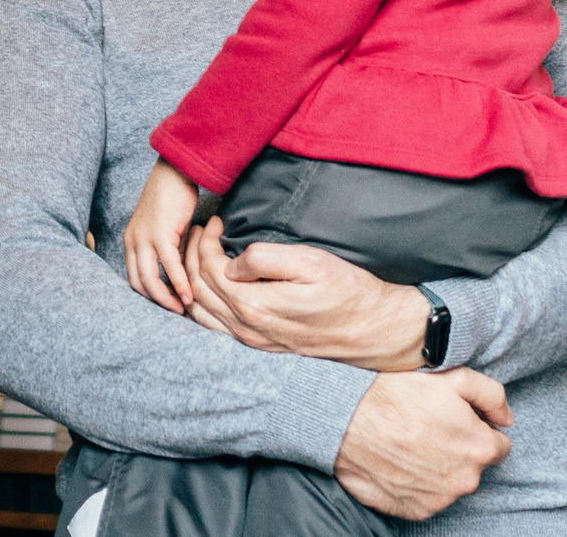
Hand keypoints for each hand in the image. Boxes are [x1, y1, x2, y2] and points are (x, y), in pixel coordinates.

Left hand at [122, 159, 201, 312]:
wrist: (175, 172)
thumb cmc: (172, 199)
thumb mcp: (165, 231)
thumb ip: (167, 252)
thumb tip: (180, 274)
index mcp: (130, 242)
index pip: (133, 279)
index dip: (150, 296)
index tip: (168, 305)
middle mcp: (132, 242)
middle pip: (139, 284)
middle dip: (157, 303)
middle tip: (177, 313)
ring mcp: (143, 238)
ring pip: (150, 279)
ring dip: (166, 299)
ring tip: (183, 309)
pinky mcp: (160, 234)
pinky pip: (169, 266)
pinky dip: (179, 283)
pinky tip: (189, 294)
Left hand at [183, 237, 430, 370]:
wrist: (374, 329)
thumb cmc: (346, 290)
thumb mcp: (311, 262)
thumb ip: (265, 259)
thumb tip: (231, 262)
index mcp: (254, 306)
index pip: (208, 268)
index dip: (206, 240)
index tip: (217, 220)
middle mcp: (247, 329)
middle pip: (198, 289)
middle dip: (192, 256)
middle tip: (202, 231)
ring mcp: (253, 341)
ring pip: (201, 312)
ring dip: (193, 280)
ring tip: (201, 252)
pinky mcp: (260, 345)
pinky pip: (216, 327)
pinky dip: (203, 303)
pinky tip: (212, 284)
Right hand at [334, 369, 512, 520]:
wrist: (347, 420)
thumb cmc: (397, 395)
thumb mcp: (451, 378)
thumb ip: (491, 395)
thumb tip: (507, 418)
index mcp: (479, 448)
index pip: (498, 445)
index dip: (477, 429)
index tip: (455, 421)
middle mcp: (465, 480)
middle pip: (474, 465)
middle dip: (459, 448)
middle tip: (428, 428)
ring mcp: (440, 499)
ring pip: (450, 482)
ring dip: (438, 467)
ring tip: (410, 443)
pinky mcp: (416, 510)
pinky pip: (427, 497)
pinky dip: (418, 483)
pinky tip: (400, 461)